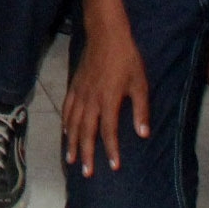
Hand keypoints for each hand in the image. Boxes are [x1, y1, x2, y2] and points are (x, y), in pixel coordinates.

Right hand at [63, 29, 150, 175]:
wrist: (106, 35)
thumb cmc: (127, 59)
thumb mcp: (140, 83)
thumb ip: (140, 109)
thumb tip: (143, 133)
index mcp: (108, 99)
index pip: (108, 131)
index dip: (111, 150)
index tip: (113, 167)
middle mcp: (91, 99)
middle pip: (86, 131)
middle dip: (86, 153)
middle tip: (86, 173)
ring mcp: (80, 92)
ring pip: (73, 122)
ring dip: (72, 142)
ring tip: (71, 160)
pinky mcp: (74, 85)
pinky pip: (67, 108)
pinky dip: (65, 123)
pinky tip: (65, 133)